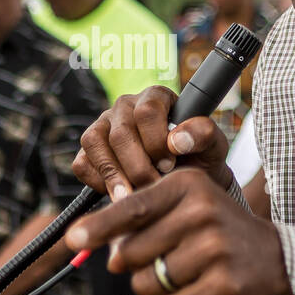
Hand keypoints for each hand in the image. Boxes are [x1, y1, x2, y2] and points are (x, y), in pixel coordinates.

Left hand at [64, 168, 294, 294]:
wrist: (281, 265)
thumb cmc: (220, 235)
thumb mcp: (186, 210)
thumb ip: (143, 223)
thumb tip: (107, 256)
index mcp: (188, 187)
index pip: (132, 208)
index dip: (99, 226)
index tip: (73, 238)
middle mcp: (202, 214)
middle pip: (130, 254)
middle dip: (139, 266)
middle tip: (171, 260)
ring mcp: (215, 251)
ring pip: (146, 285)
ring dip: (158, 290)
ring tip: (191, 277)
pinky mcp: (224, 288)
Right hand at [72, 86, 230, 200]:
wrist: (184, 182)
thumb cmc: (199, 158)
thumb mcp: (213, 146)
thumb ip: (203, 133)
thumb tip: (176, 140)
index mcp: (155, 97)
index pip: (146, 110)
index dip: (156, 141)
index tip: (170, 164)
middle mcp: (125, 106)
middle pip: (120, 133)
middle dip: (138, 166)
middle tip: (154, 186)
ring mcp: (103, 126)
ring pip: (94, 143)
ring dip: (114, 175)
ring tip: (133, 197)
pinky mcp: (89, 150)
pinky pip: (82, 163)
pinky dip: (98, 182)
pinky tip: (120, 194)